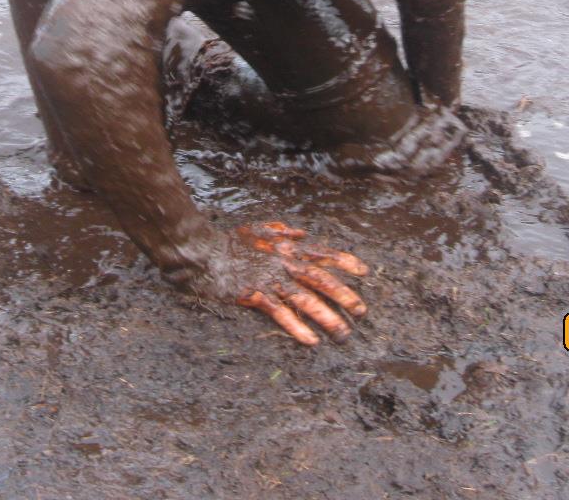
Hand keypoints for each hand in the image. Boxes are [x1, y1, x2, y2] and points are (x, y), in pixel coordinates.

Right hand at [235, 221, 368, 345]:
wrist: (204, 252)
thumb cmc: (229, 242)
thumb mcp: (258, 229)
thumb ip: (281, 230)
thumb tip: (301, 233)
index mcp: (286, 247)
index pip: (322, 253)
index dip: (345, 261)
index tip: (364, 272)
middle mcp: (283, 262)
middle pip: (321, 279)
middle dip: (345, 295)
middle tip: (363, 311)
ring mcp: (270, 279)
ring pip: (306, 299)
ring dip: (327, 317)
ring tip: (344, 333)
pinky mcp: (256, 295)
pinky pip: (281, 313)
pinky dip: (297, 327)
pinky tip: (311, 340)